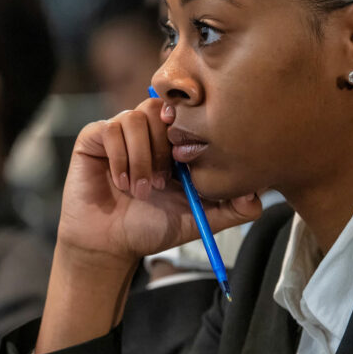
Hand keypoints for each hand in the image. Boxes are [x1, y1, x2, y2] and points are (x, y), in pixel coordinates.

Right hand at [36, 98, 261, 353]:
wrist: (109, 244)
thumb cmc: (150, 228)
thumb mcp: (198, 219)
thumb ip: (230, 209)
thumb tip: (259, 196)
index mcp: (171, 143)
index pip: (185, 113)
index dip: (188, 126)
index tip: (187, 155)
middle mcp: (146, 131)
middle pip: (162, 109)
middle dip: (164, 147)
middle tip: (162, 182)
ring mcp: (119, 132)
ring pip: (136, 117)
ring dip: (142, 157)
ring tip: (141, 190)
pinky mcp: (93, 137)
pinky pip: (111, 128)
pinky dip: (120, 158)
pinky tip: (120, 183)